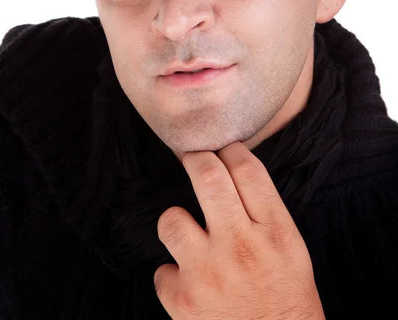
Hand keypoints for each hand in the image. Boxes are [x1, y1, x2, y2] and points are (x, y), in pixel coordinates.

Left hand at [153, 141, 324, 319]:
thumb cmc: (286, 300)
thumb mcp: (291, 250)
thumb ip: (265, 211)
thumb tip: (233, 170)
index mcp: (276, 233)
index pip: (248, 170)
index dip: (232, 151)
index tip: (224, 151)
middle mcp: (241, 247)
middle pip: (208, 178)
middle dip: (196, 160)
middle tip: (194, 159)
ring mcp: (209, 273)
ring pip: (171, 219)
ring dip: (177, 222)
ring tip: (189, 234)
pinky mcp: (183, 301)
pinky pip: (162, 270)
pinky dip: (173, 276)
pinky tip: (189, 284)